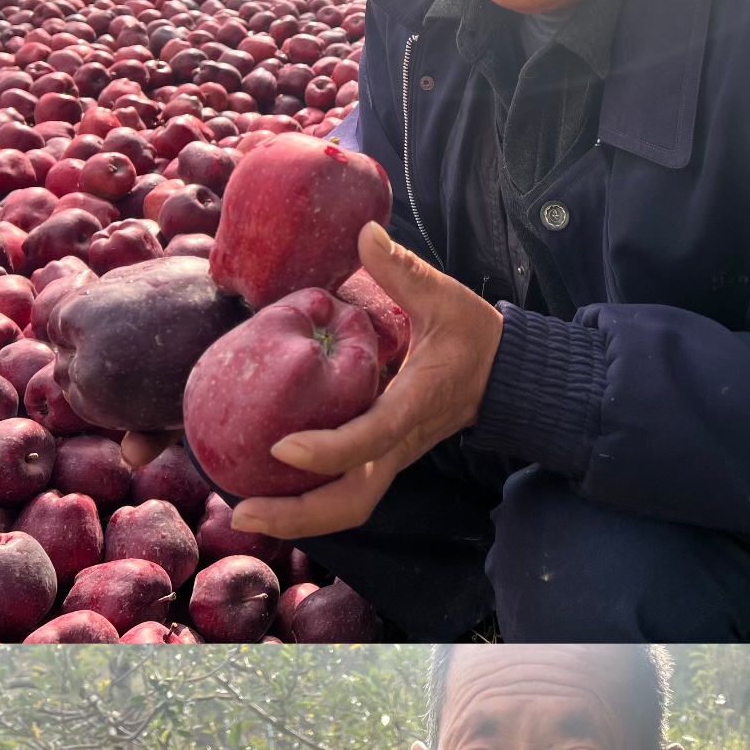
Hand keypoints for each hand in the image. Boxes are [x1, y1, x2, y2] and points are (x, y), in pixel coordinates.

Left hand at [232, 224, 502, 542]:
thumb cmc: (475, 336)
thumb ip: (403, 270)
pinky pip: (345, 492)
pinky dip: (306, 503)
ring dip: (297, 517)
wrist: (507, 377)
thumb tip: (365, 231)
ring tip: (243, 513)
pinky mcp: (382, 458)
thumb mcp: (445, 298)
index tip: (282, 447)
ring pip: (348, 506)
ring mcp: (391, 457)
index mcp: (415, 405)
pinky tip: (266, 494)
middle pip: (353, 499)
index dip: (330, 448)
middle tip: (241, 511)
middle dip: (298, 513)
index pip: (373, 437)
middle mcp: (400, 443)